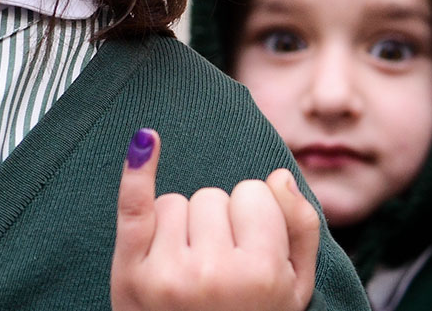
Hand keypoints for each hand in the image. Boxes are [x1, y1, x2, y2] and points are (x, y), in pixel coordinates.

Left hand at [110, 128, 318, 310]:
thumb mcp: (295, 290)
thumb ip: (300, 229)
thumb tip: (277, 176)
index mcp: (263, 275)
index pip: (253, 193)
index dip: (252, 218)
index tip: (249, 253)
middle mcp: (215, 273)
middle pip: (211, 196)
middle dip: (215, 224)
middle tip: (216, 273)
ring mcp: (169, 273)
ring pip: (175, 201)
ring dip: (180, 227)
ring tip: (188, 273)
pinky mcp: (130, 272)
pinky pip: (134, 205)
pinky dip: (137, 171)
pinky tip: (145, 142)